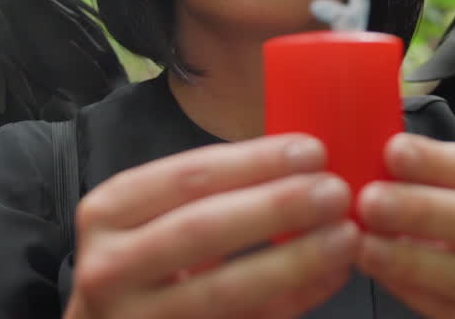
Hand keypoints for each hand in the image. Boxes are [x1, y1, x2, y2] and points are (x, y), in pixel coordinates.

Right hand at [63, 134, 358, 318]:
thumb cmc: (143, 262)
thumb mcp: (153, 217)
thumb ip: (213, 193)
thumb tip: (302, 166)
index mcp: (109, 211)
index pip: (188, 177)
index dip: (254, 163)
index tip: (312, 151)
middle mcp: (109, 265)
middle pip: (202, 229)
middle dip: (276, 207)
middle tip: (336, 192)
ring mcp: (134, 317)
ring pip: (222, 289)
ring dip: (292, 260)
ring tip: (344, 237)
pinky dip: (290, 300)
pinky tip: (329, 279)